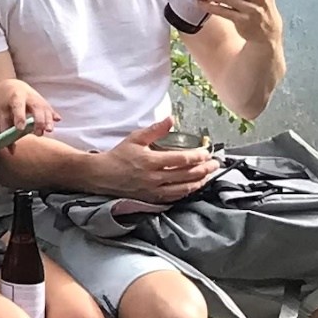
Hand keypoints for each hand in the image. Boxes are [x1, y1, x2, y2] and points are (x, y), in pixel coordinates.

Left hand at [0, 77, 58, 138]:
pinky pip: (50, 108)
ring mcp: (38, 98)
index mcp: (15, 97)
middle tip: (38, 133)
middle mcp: (28, 96)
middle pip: (36, 107)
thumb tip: (11, 151)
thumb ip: (6, 129)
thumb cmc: (5, 102)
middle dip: (38, 120)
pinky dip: (54, 114)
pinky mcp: (44, 102)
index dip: (20, 117)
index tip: (20, 128)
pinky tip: (58, 119)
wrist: (13, 86)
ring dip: (48, 120)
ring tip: (49, 131)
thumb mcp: (2, 112)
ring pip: (45, 108)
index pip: (18, 106)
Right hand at [97, 127, 218, 201]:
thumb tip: (171, 119)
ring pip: (183, 188)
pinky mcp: (152, 198)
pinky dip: (187, 192)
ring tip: (208, 175)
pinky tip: (194, 187)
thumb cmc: (119, 155)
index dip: (197, 156)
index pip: (181, 159)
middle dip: (204, 169)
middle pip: (186, 175)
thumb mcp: (135, 138)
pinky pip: (175, 197)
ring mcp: (154, 190)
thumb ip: (155, 129)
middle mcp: (154, 177)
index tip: (206, 152)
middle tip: (215, 164)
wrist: (102, 176)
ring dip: (199, 182)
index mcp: (151, 161)